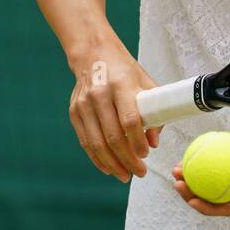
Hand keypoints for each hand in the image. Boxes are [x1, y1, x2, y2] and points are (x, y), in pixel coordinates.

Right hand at [67, 34, 161, 182]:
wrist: (94, 54)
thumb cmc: (125, 70)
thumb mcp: (146, 83)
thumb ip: (154, 111)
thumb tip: (154, 142)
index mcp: (121, 85)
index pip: (129, 120)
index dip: (138, 141)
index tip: (146, 154)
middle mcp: (99, 95)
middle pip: (113, 136)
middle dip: (127, 159)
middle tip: (140, 172)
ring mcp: (83, 104)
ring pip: (97, 143)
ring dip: (112, 164)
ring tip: (126, 175)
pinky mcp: (74, 112)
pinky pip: (85, 141)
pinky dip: (97, 158)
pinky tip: (109, 168)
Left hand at [172, 116, 229, 215]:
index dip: (211, 208)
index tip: (195, 201)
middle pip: (213, 199)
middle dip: (192, 196)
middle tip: (178, 184)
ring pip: (206, 185)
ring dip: (189, 181)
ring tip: (175, 171)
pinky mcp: (222, 164)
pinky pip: (206, 169)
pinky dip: (194, 165)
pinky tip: (182, 160)